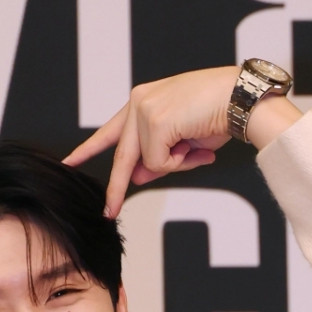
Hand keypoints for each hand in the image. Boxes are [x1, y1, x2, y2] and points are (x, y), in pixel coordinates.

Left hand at [64, 66, 299, 216]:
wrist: (241, 98)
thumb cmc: (219, 116)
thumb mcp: (183, 143)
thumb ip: (156, 158)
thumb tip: (135, 177)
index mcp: (143, 101)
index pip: (110, 130)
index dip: (89, 149)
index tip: (69, 162)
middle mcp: (138, 101)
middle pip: (121, 155)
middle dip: (117, 188)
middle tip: (109, 213)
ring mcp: (143, 109)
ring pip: (146, 163)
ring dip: (175, 164)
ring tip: (197, 148)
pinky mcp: (154, 121)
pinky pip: (159, 163)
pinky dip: (180, 162)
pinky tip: (195, 142)